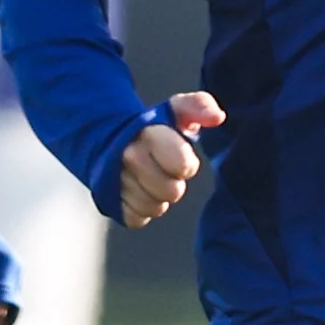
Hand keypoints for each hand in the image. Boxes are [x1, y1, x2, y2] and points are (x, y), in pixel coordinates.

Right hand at [119, 90, 225, 228]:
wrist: (107, 138)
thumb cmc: (154, 129)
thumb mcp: (177, 110)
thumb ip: (200, 106)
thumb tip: (217, 117)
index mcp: (149, 132)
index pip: (183, 165)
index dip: (186, 164)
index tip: (180, 157)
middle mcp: (129, 156)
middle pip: (172, 192)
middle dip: (173, 183)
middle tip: (165, 170)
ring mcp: (115, 179)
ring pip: (154, 207)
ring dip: (157, 197)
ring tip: (150, 179)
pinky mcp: (109, 201)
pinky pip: (137, 218)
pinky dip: (140, 209)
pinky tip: (137, 191)